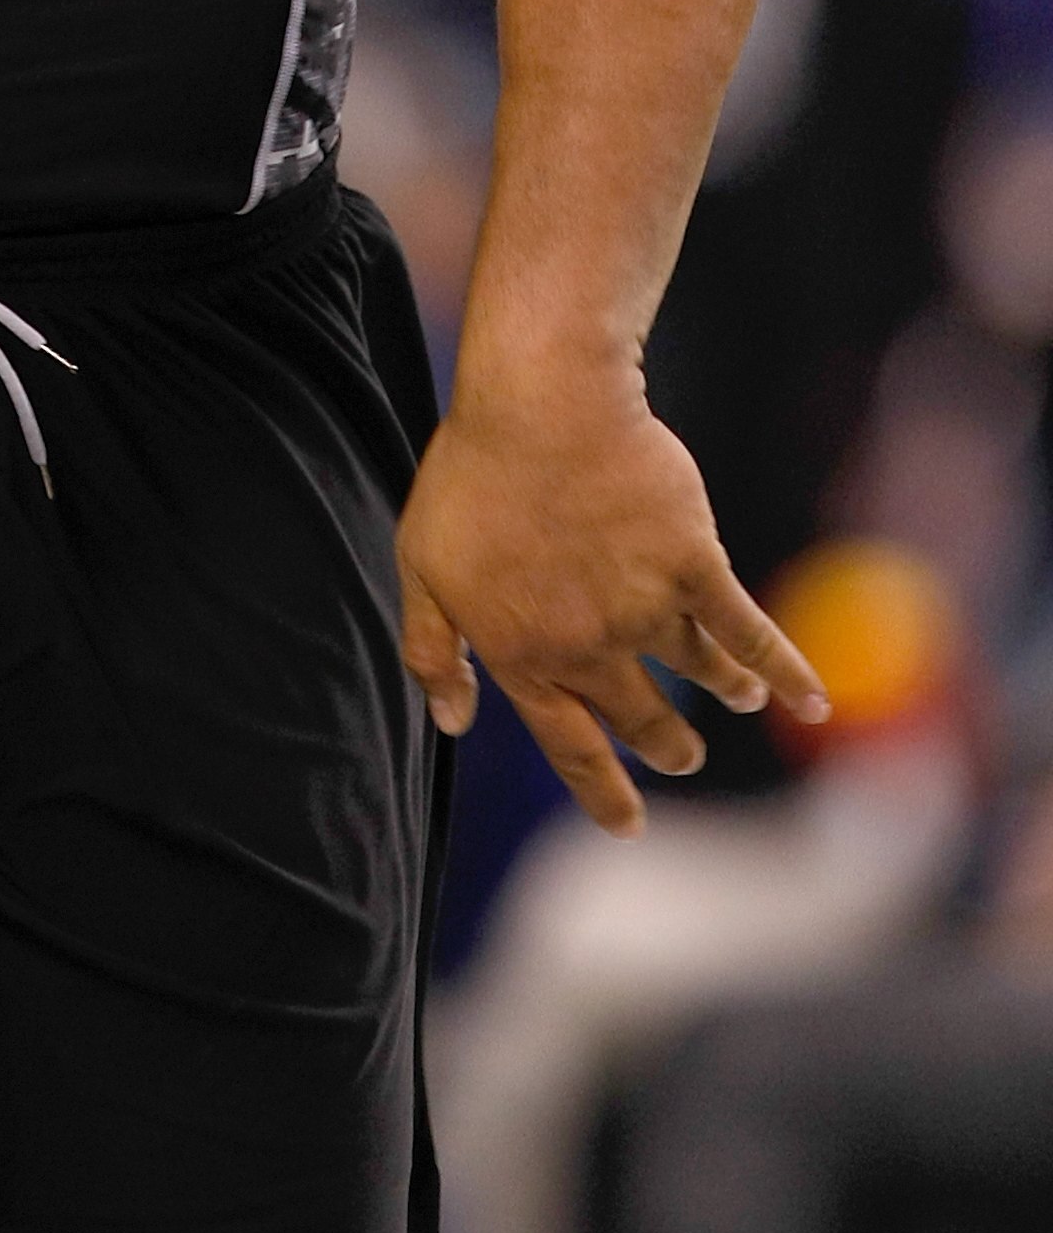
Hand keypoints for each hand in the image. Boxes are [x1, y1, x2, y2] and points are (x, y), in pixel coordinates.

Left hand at [395, 372, 827, 836]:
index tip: (627, 826)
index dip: (601, 790)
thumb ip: (434, 650)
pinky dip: (784, 671)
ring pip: (697, 670)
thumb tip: (451, 721)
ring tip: (739, 698)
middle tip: (681, 755)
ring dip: (724, 691)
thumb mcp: (422, 566)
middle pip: (639, 717)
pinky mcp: (694, 566)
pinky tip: (809, 701)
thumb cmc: (473, 476)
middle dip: (665, 744)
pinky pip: (748, 633)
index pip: (568, 744)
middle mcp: (590, 646)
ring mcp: (647, 609)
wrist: (543, 406)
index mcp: (524, 653)